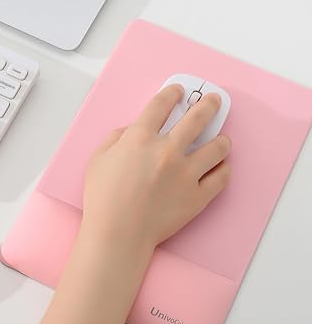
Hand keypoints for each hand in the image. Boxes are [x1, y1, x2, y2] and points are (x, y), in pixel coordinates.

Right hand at [81, 84, 230, 250]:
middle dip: (207, 105)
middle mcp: (167, 150)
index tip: (178, 91)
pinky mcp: (198, 196)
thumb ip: (115, 138)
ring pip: (216, 148)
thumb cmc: (103, 197)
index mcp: (140, 138)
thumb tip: (130, 131)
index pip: (161, 105)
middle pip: (196, 119)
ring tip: (223, 138)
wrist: (118, 232)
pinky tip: (222, 165)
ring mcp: (186, 173)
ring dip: (221, 139)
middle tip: (213, 99)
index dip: (171, 93)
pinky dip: (224, 169)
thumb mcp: (98, 159)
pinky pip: (221, 178)